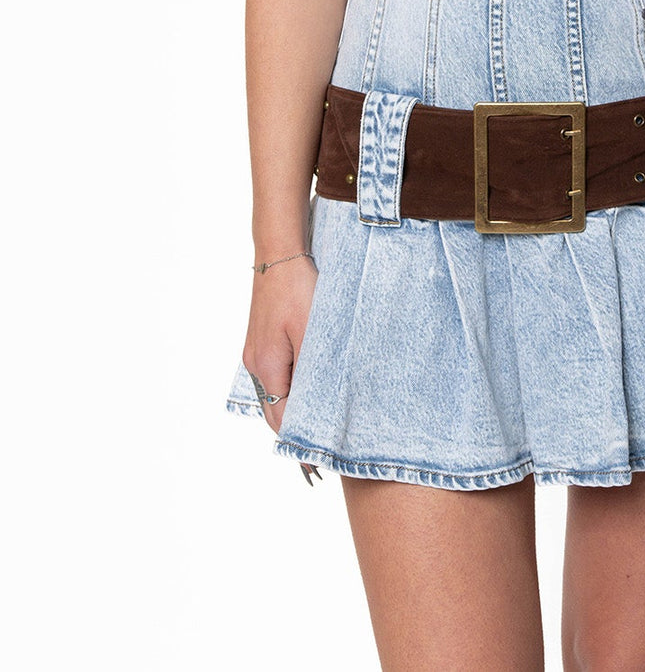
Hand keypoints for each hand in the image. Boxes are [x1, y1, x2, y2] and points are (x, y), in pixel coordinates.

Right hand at [241, 253, 317, 437]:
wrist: (279, 255)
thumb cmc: (297, 289)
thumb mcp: (311, 331)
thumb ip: (311, 370)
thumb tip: (314, 405)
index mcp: (266, 367)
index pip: (282, 418)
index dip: (299, 440)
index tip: (315, 461)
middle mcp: (254, 364)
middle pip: (274, 410)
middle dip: (294, 429)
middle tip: (318, 451)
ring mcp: (254, 352)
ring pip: (273, 393)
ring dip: (291, 408)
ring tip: (315, 422)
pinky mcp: (260, 341)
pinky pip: (273, 375)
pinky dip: (287, 388)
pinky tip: (305, 387)